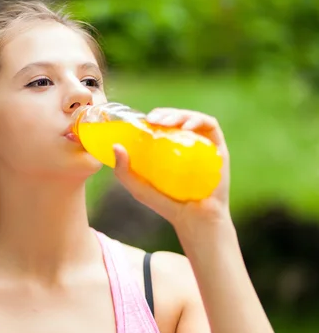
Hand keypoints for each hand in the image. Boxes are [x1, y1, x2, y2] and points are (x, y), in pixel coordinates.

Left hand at [112, 107, 230, 231]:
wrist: (194, 219)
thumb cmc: (166, 203)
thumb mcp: (138, 187)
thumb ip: (124, 170)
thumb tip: (115, 146)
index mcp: (168, 146)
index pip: (162, 123)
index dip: (153, 116)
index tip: (142, 120)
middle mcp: (186, 142)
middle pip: (176, 117)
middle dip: (164, 113)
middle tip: (151, 119)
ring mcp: (203, 144)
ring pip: (192, 118)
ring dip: (178, 115)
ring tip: (165, 123)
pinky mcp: (218, 148)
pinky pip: (210, 126)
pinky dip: (198, 121)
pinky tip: (186, 127)